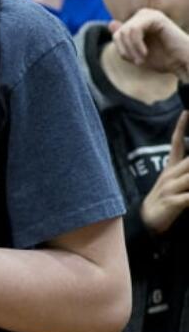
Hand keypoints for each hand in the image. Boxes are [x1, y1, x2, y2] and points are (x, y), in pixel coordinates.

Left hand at [110, 8, 188, 79]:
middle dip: (126, 51)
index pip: (116, 34)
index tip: (135, 62)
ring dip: (131, 50)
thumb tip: (110, 23)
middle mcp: (143, 15)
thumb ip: (124, 41)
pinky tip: (145, 53)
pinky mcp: (156, 17)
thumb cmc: (164, 59)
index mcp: (138, 22)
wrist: (184, 63)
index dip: (122, 51)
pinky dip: (136, 44)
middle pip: (119, 33)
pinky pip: (134, 29)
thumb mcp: (137, 54)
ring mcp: (149, 15)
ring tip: (142, 60)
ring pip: (125, 32)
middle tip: (139, 62)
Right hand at [141, 111, 188, 234]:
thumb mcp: (173, 183)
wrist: (147, 220)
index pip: (176, 143)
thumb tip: (186, 162)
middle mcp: (171, 175)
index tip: (186, 112)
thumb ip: (183, 171)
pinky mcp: (173, 202)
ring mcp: (171, 188)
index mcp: (171, 168)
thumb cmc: (165, 200)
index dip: (181, 128)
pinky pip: (188, 197)